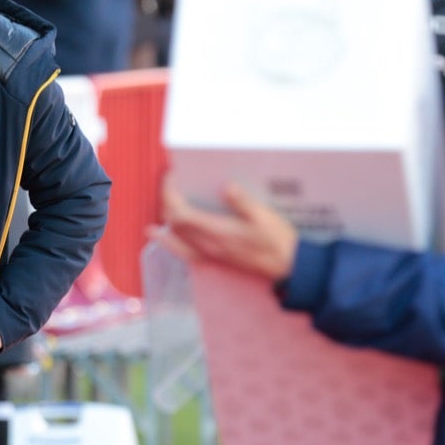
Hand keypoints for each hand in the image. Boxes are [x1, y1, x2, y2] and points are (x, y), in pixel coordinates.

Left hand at [160, 175, 298, 282]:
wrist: (288, 268)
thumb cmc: (278, 242)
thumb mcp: (264, 217)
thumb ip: (243, 202)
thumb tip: (226, 186)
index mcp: (218, 232)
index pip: (180, 213)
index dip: (170, 193)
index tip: (172, 176)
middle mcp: (208, 244)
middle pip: (173, 222)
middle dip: (167, 199)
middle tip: (173, 181)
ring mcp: (209, 253)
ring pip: (175, 234)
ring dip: (167, 214)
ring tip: (166, 197)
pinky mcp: (213, 258)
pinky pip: (182, 250)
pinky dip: (166, 240)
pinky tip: (155, 233)